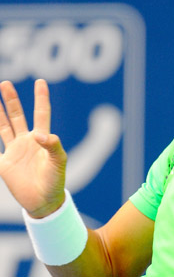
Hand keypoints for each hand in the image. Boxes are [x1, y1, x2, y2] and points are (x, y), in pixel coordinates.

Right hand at [0, 80, 66, 218]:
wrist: (44, 200)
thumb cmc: (55, 179)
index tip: (41, 82)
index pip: (41, 113)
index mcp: (42, 138)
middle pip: (18, 115)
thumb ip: (52, 145)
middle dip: (12, 100)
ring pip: (3, 127)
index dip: (41, 98)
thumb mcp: (58, 161)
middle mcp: (27, 141)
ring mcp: (14, 151)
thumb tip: (39, 134)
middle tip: (5, 83)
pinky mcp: (4, 163)